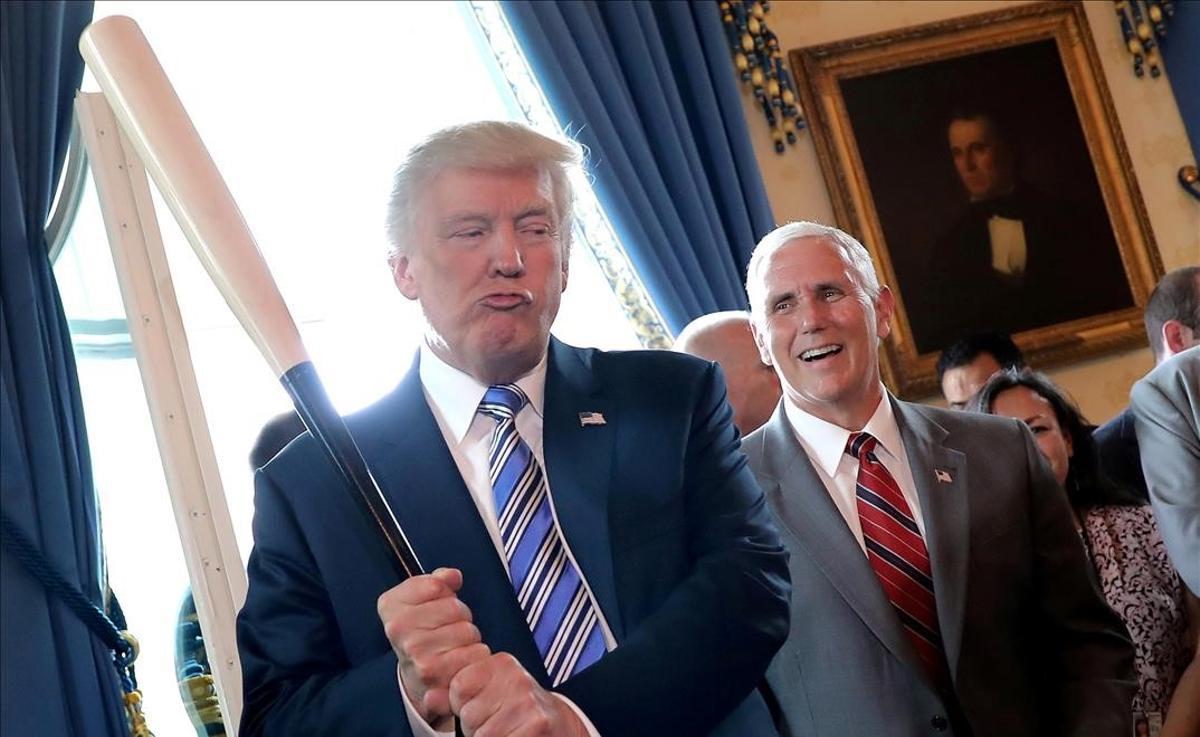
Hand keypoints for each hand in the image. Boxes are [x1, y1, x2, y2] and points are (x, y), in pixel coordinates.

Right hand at [378, 568, 490, 727]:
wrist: (416, 677)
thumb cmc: (422, 633)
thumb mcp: (423, 599)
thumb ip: (439, 579)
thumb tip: (452, 576)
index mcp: (390, 605)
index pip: (436, 585)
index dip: (443, 593)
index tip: (435, 605)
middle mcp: (397, 629)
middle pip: (455, 607)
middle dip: (459, 616)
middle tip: (447, 629)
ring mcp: (415, 653)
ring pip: (467, 630)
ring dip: (469, 638)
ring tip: (453, 645)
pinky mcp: (435, 675)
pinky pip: (474, 653)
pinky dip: (475, 656)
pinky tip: (461, 661)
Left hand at [450, 652, 586, 736]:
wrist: (562, 728)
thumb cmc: (520, 713)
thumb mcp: (489, 695)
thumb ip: (457, 696)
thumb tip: (429, 699)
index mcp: (501, 663)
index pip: (459, 687)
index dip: (465, 706)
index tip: (486, 708)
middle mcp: (516, 677)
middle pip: (468, 713)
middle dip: (477, 727)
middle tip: (501, 723)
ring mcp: (527, 701)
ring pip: (482, 734)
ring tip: (509, 731)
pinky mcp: (537, 725)